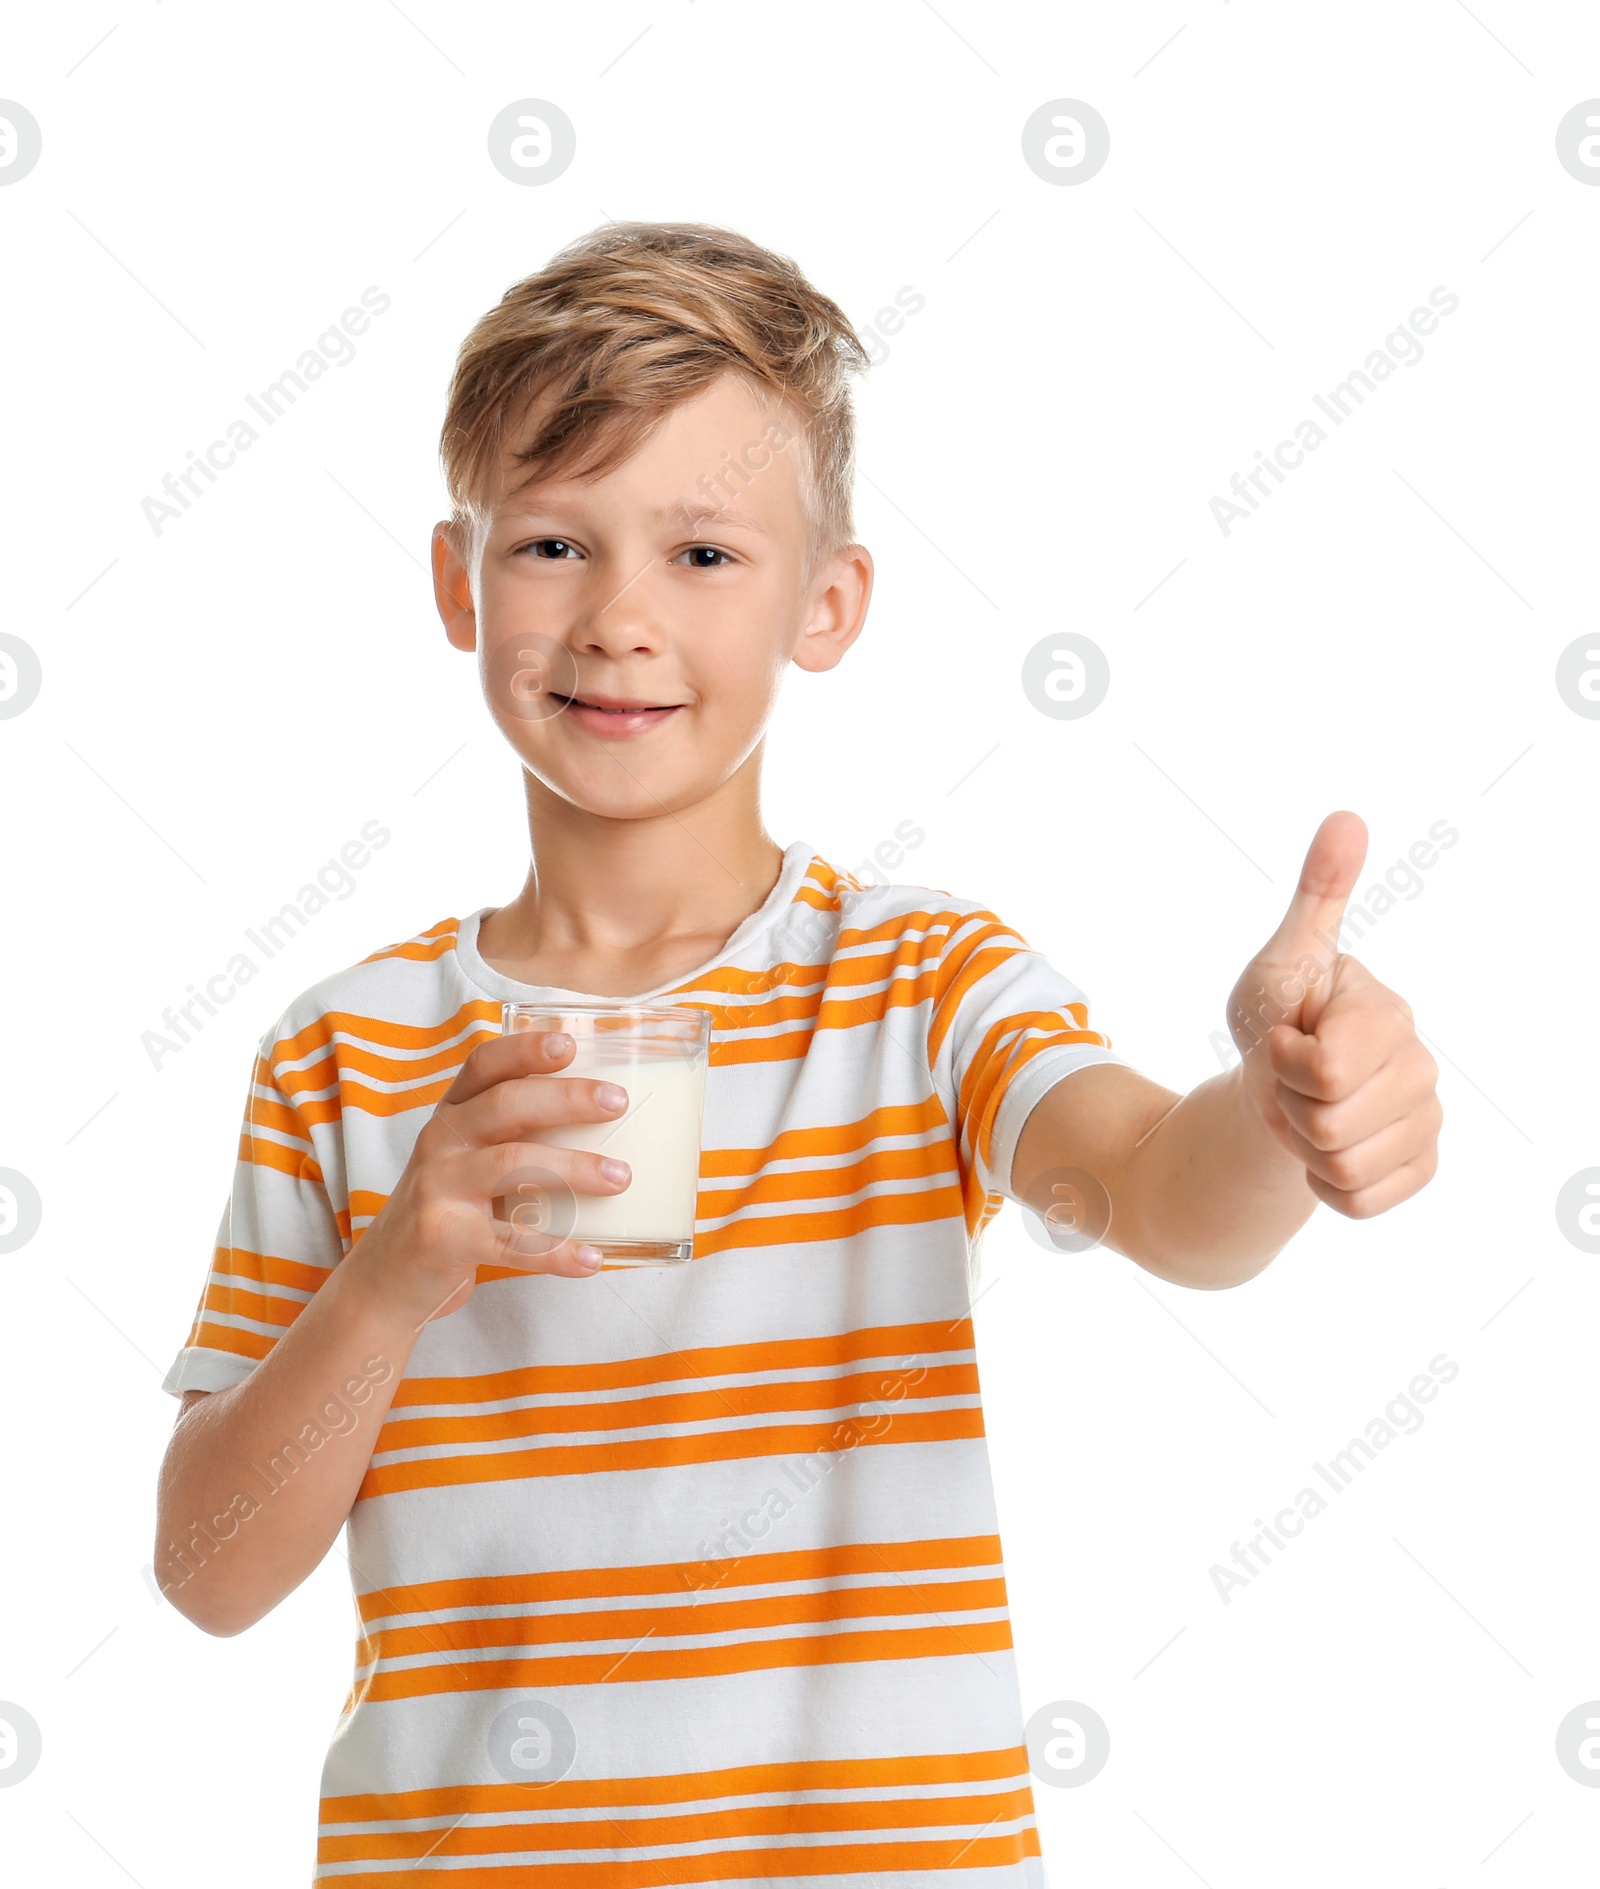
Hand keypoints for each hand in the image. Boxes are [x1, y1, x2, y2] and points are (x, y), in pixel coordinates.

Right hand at [349, 1027, 632, 1327]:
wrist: (385, 1280)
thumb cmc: (448, 1210)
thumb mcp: (468, 1160)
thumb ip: (516, 1136)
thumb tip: (609, 1122)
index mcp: (452, 1115)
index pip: (484, 1065)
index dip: (525, 1049)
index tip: (570, 1043)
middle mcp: (440, 1142)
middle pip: (504, 1105)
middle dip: (566, 1098)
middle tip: (616, 1102)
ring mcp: (437, 1188)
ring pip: (511, 1165)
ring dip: (573, 1168)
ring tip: (620, 1178)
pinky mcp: (442, 1239)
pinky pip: (510, 1243)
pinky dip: (555, 1252)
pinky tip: (590, 1258)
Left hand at [1227, 811, 1441, 1218]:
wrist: (1274, 1091)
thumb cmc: (1278, 1020)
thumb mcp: (1282, 959)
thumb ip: (1318, 895)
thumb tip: (1347, 818)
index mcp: (1387, 1014)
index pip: (1324, 1066)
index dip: (1285, 1059)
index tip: (1287, 1038)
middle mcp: (1420, 1067)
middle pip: (1329, 1121)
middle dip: (1289, 1103)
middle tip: (1292, 1079)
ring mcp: (1424, 1120)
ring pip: (1342, 1165)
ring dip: (1302, 1146)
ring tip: (1305, 1110)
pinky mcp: (1419, 1168)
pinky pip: (1357, 1200)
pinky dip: (1322, 1184)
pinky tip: (1323, 1151)